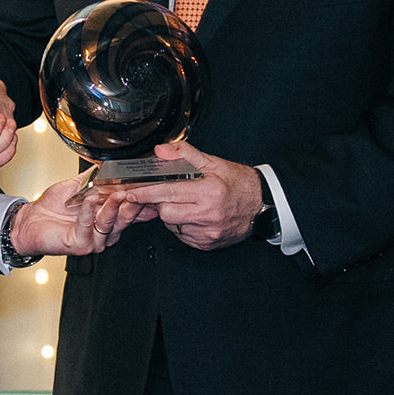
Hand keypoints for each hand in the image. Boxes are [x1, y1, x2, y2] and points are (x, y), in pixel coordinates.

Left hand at [9, 176, 140, 256]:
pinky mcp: (80, 244)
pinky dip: (89, 211)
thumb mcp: (77, 186)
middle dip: (132, 203)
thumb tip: (106, 164)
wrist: (30, 220)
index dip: (138, 198)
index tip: (145, 186)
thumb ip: (93, 177)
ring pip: (109, 222)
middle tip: (137, 191)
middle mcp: (104, 231)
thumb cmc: (52, 207)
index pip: (129, 208)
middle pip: (124, 217)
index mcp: (107, 217)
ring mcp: (94, 239)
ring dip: (113, 206)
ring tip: (118, 193)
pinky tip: (90, 199)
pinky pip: (87, 226)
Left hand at [122, 143, 263, 250]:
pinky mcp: (207, 244)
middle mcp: (208, 215)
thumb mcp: (214, 163)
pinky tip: (193, 215)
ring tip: (186, 203)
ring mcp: (207, 232)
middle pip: (166, 212)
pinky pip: (183, 235)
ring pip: (172, 225)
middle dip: (161, 203)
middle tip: (165, 194)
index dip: (146, 193)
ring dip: (171, 214)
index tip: (131, 192)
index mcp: (208, 192)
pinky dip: (182, 225)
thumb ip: (186, 154)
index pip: (167, 192)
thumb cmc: (239, 183)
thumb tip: (161, 151)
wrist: (262, 205)